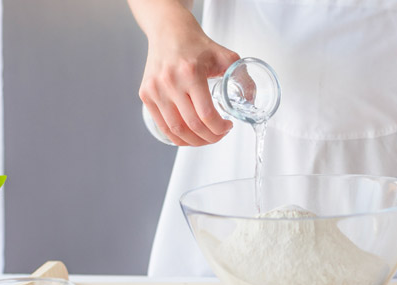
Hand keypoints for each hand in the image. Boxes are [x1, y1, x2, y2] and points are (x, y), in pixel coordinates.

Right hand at [139, 12, 239, 145]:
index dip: (220, 128)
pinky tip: (190, 136)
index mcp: (190, 72)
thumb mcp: (225, 57)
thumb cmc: (196, 44)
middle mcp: (170, 82)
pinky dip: (177, 137)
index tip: (227, 127)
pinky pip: (162, 126)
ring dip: (194, 141)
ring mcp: (155, 89)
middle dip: (210, 137)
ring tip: (206, 138)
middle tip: (219, 135)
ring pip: (176, 130)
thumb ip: (242, 78)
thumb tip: (251, 102)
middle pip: (192, 125)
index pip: (206, 114)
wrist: (168, 31)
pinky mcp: (145, 94)